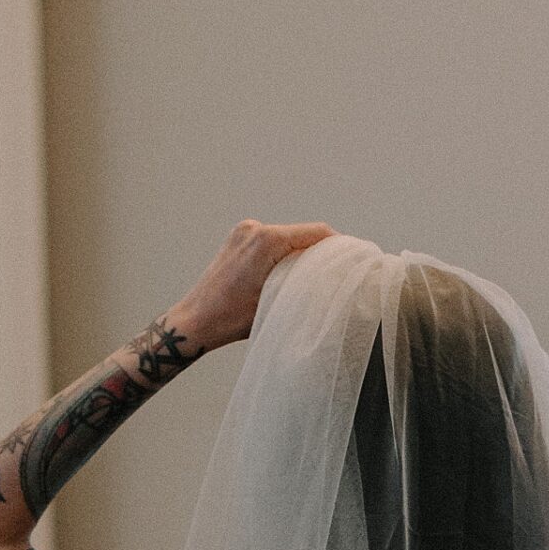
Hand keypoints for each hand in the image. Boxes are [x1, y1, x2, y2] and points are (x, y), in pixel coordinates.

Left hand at [169, 219, 336, 352]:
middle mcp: (255, 228)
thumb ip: (305, 285)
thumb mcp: (277, 303)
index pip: (317, 233)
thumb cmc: (230, 319)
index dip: (340, 246)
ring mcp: (245, 231)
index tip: (354, 260)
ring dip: (302, 253)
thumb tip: (330, 281)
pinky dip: (284, 253)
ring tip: (313, 276)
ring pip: (289, 237)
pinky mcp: (239, 238)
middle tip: (338, 272)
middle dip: (321, 252)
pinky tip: (289, 274)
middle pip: (303, 234)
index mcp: (267, 240)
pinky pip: (272, 241)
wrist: (194, 321)